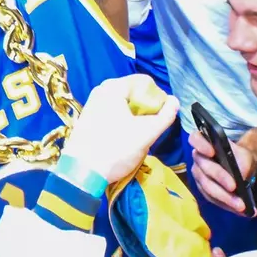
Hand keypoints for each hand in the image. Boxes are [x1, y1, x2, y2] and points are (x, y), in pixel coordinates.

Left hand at [61, 75, 179, 184]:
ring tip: (137, 136)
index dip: (158, 99)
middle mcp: (101, 89)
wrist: (82, 174)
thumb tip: (175, 101)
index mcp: (113, 87)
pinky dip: (122, 121)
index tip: (160, 119)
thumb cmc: (116, 150)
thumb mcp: (146, 134)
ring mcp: (92, 102)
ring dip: (135, 117)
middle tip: (149, 129)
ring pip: (124, 104)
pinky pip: (113, 112)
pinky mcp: (88, 116)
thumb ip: (165, 116)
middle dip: (146, 109)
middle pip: (134, 92)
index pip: (145, 82)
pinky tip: (123, 138)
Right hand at [189, 129, 255, 215]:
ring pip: (207, 187)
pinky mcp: (202, 190)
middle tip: (235, 187)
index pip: (195, 139)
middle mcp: (198, 158)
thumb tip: (239, 176)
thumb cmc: (239, 157)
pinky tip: (238, 210)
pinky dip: (226, 204)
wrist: (240, 168)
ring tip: (241, 206)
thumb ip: (241, 162)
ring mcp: (199, 175)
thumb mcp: (244, 156)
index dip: (201, 145)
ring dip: (225, 197)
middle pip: (204, 168)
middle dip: (220, 178)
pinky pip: (211, 198)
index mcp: (205, 143)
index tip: (212, 152)